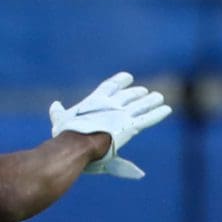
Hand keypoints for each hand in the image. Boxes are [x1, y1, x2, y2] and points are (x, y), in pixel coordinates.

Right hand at [48, 72, 170, 178]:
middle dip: (137, 93)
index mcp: (94, 101)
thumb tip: (55, 105)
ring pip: (140, 105)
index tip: (128, 77)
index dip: (119, 81)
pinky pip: (148, 118)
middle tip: (144, 91)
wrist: (77, 144)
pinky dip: (158, 113)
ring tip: (159, 97)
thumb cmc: (67, 135)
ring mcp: (121, 114)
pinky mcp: (130, 126)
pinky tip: (167, 109)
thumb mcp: (60, 120)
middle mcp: (111, 104)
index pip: (109, 86)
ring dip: (150, 101)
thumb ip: (59, 112)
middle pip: (128, 96)